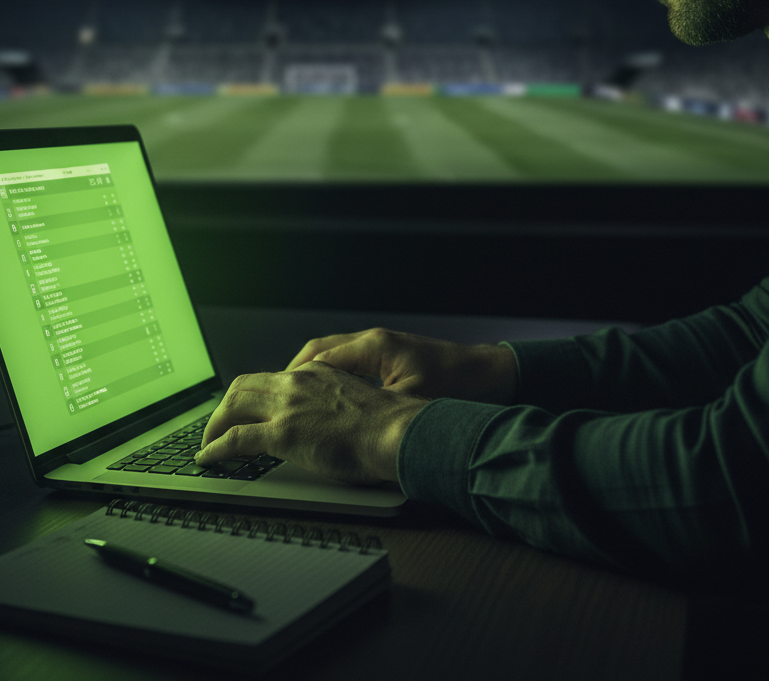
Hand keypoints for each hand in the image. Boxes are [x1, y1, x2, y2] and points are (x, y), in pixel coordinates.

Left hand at [196, 361, 428, 485]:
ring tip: (208, 443)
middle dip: (225, 406)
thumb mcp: (357, 402)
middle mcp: (297, 383)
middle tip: (217, 425)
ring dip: (214, 425)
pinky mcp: (282, 433)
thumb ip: (336, 405)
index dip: (252, 395)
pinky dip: (215, 448)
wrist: (395, 432)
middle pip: (243, 385)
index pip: (272, 378)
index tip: (246, 409)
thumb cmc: (387, 426)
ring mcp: (287, 407)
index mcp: (316, 373)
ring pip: (233, 405)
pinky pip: (235, 439)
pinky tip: (209, 458)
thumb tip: (332, 423)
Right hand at [285, 327, 518, 403]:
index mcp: (375, 347)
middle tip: (274, 398)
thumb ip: (376, 411)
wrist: (494, 376)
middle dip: (292, 375)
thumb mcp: (413, 404)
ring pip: (332, 357)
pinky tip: (327, 399)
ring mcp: (383, 348)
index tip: (275, 398)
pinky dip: (330, 378)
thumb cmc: (460, 386)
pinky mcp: (392, 359)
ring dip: (310, 376)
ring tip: (293, 400)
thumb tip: (344, 426)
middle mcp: (375, 342)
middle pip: (318, 352)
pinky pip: (349, 364)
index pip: (319, 358)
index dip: (293, 379)